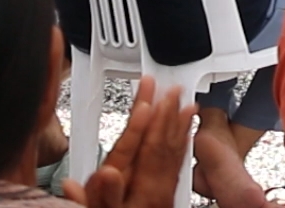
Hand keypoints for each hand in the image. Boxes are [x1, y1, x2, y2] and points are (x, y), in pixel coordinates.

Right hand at [64, 76, 192, 207]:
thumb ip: (98, 199)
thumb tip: (97, 175)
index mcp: (138, 194)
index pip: (144, 150)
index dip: (147, 121)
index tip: (149, 97)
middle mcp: (154, 193)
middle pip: (163, 147)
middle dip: (167, 115)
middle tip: (171, 88)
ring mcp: (162, 197)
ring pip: (174, 155)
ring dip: (179, 127)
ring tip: (187, 104)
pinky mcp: (164, 201)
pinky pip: (177, 167)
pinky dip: (182, 147)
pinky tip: (186, 135)